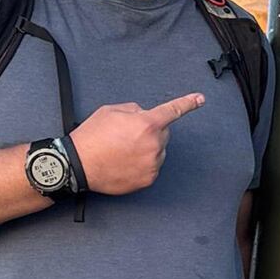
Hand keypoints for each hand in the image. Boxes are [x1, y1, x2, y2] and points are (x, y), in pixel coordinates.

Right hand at [71, 93, 206, 195]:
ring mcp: (152, 164)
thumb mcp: (111, 111)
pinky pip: (153, 166)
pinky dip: (143, 163)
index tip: (200, 99)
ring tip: (123, 150)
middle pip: (163, 133)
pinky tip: (125, 161)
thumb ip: (134, 110)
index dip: (188, 103)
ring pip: (159, 151)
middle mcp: (154, 144)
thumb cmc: (92, 136)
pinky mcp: (148, 179)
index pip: (172, 111)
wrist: (79, 164)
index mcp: (147, 124)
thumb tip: (143, 116)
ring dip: (147, 148)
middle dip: (151, 131)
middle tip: (127, 135)